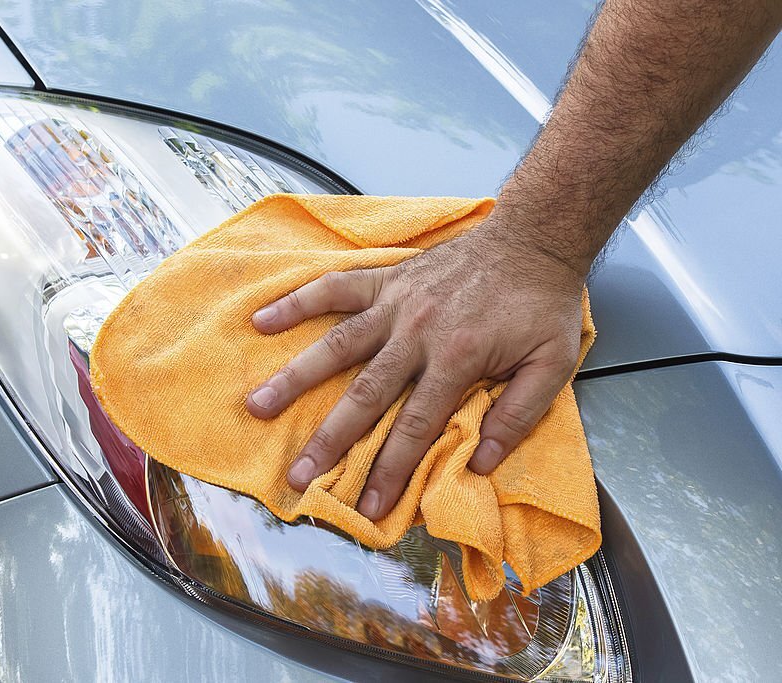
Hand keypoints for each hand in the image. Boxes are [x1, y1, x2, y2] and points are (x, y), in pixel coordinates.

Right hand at [245, 221, 587, 520]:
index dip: (390, 469)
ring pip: (337, 345)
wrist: (533, 238)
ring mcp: (396, 304)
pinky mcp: (386, 279)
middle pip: (365, 395)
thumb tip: (479, 464)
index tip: (368, 507)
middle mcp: (417, 333)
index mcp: (458, 359)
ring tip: (258, 405)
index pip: (415, 426)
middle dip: (330, 441)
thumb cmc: (541, 305)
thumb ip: (517, 415)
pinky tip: (263, 320)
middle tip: (297, 475)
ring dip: (296, 377)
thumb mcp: (551, 365)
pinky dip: (298, 302)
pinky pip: (336, 289)